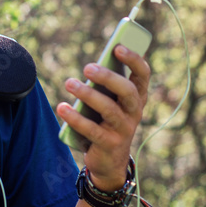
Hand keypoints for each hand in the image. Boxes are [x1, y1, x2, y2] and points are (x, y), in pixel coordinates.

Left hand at [56, 45, 150, 190]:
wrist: (109, 160)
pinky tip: (62, 107)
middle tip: (87, 67)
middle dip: (108, 77)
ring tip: (69, 83)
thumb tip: (92, 66)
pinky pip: (92, 130)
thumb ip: (106, 85)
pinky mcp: (109, 144)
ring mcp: (124, 129)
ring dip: (87, 95)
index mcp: (137, 96)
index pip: (143, 74)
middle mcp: (135, 112)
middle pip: (127, 90)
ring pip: (109, 109)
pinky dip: (75, 118)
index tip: (117, 46)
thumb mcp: (111, 101)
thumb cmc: (107, 121)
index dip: (134, 59)